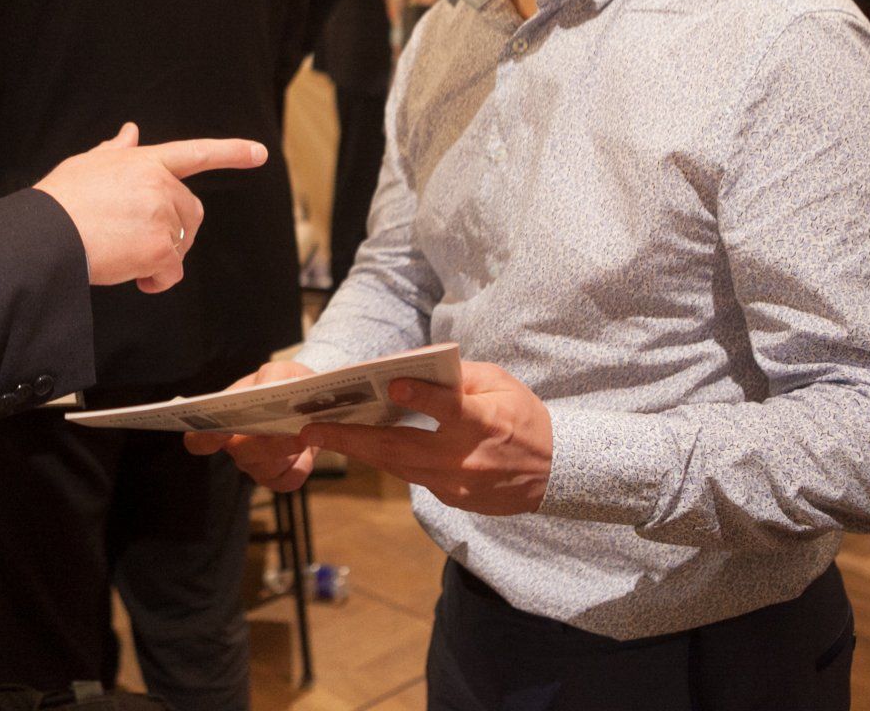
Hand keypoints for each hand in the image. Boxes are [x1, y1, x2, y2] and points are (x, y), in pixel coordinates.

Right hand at [35, 123, 267, 292]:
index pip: (196, 152)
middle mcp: (160, 183)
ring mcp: (163, 215)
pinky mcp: (162, 247)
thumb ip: (115, 151)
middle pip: (191, 213)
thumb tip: (130, 131)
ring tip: (125, 257)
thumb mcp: (86, 166)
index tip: (259, 153)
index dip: (231, 152)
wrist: (46, 235)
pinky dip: (157, 281)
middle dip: (175, 233)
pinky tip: (134, 276)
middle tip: (142, 246)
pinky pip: (172, 272)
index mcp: (144, 161)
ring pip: (181, 245)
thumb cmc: (59, 203)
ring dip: (160, 258)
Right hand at [183, 360, 317, 490]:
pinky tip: (308, 450)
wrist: (314, 400)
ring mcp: (256, 465)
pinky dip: (300, 466)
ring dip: (287, 452)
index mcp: (225, 419)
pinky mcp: (280, 477)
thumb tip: (265, 391)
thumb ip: (271, 376)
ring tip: (304, 435)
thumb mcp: (280, 370)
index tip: (222, 430)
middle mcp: (235, 445)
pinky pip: (286, 481)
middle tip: (290, 430)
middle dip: (266, 443)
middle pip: (240, 454)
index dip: (204, 438)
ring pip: (265, 470)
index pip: (198, 439)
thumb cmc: (286, 382)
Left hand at [298, 361, 552, 514]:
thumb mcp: (501, 385)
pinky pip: (412, 476)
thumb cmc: (525, 418)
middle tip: (313, 429)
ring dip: (359, 451)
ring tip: (323, 436)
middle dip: (352, 438)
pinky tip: (360, 446)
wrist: (556, 473)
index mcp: (484, 423)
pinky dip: (387, 460)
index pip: (449, 410)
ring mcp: (457, 484)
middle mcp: (466, 458)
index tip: (392, 387)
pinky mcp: (452, 498)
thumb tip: (413, 371)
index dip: (421, 399)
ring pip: (398, 467)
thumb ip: (459, 378)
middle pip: (402, 448)